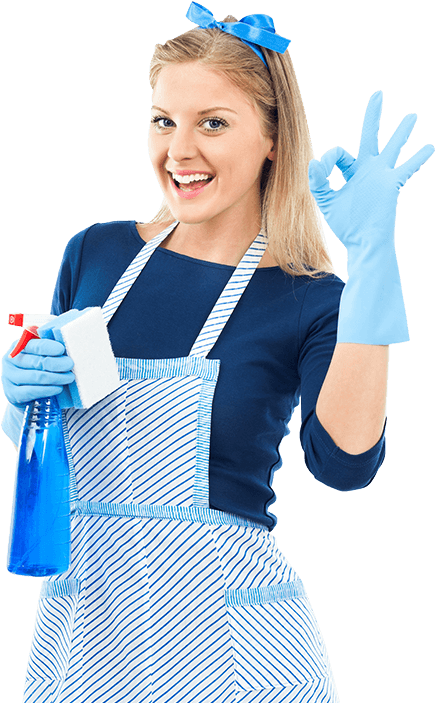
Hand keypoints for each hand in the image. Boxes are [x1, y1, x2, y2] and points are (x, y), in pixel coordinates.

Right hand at [1, 338, 74, 408]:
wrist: (23, 392)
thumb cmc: (36, 368)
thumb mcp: (39, 355)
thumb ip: (48, 348)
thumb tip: (65, 344)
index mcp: (17, 347)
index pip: (34, 345)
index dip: (49, 347)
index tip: (62, 349)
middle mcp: (10, 360)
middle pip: (37, 362)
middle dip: (57, 363)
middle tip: (70, 365)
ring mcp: (9, 377)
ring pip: (36, 377)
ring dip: (56, 377)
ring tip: (69, 377)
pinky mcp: (12, 394)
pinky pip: (32, 391)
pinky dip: (48, 390)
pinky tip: (58, 388)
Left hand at [308, 90, 433, 249]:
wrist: (363, 242)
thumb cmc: (346, 226)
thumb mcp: (327, 202)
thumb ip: (318, 183)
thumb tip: (314, 162)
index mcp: (351, 172)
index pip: (338, 154)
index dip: (327, 159)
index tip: (321, 170)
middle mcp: (367, 170)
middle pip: (370, 136)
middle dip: (373, 115)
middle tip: (378, 94)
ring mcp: (381, 175)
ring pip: (393, 147)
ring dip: (402, 132)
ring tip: (412, 116)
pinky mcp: (391, 184)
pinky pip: (407, 168)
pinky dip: (417, 158)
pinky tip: (429, 148)